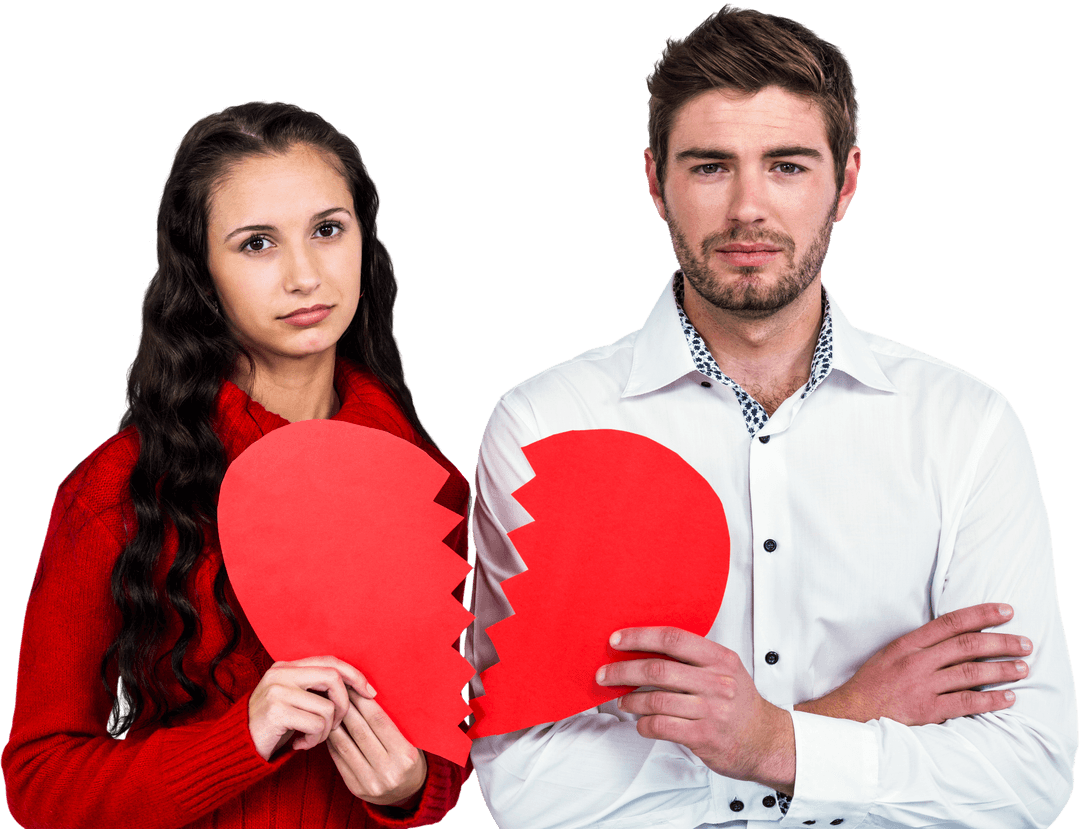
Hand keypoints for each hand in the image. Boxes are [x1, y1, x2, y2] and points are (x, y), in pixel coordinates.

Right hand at [248, 656, 375, 760]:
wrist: (235, 750)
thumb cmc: (272, 728)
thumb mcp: (294, 701)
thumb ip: (316, 689)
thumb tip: (358, 688)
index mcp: (287, 667)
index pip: (330, 661)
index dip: (354, 675)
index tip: (370, 693)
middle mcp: (281, 673)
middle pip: (333, 677)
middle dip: (345, 704)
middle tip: (336, 725)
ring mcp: (277, 690)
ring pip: (328, 706)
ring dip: (326, 730)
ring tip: (310, 738)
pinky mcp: (276, 711)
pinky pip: (316, 724)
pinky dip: (315, 739)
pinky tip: (299, 744)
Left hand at [327, 688, 428, 806]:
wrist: (409, 794)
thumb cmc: (409, 759)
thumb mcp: (411, 741)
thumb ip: (391, 724)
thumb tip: (364, 696)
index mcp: (405, 755)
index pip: (378, 720)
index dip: (362, 701)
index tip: (352, 687)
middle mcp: (388, 771)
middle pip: (359, 731)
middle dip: (346, 707)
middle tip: (336, 691)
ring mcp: (370, 782)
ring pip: (345, 744)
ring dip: (334, 722)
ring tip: (329, 707)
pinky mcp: (356, 789)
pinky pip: (339, 759)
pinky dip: (332, 741)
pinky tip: (329, 727)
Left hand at [597, 626, 794, 792]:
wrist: (766, 741)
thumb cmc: (739, 704)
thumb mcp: (726, 670)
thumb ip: (694, 657)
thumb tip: (646, 647)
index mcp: (720, 659)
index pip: (673, 638)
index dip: (640, 637)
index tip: (617, 640)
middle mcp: (716, 682)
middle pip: (658, 669)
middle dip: (623, 671)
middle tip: (605, 674)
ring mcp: (711, 711)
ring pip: (655, 700)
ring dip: (630, 701)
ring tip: (621, 701)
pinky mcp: (704, 737)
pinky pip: (661, 726)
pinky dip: (643, 724)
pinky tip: (641, 723)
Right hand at [797, 603, 1030, 724]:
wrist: (850, 714)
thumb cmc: (872, 685)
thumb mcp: (890, 655)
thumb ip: (919, 647)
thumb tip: (956, 641)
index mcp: (907, 644)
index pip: (950, 623)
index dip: (981, 614)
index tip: (1005, 611)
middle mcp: (917, 661)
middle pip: (968, 646)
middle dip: (1001, 642)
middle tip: (1024, 643)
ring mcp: (923, 686)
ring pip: (972, 673)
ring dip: (1002, 670)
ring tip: (1023, 668)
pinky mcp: (928, 710)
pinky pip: (967, 703)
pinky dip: (991, 700)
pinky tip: (1008, 697)